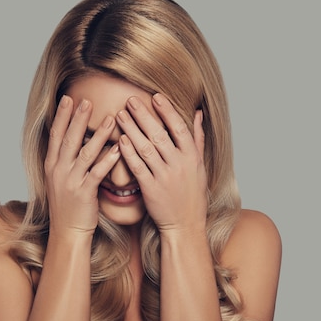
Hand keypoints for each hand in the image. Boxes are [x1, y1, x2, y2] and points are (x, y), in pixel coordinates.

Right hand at [44, 95, 121, 235]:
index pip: (55, 135)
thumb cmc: (68, 206)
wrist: (67, 232)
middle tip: (87, 100)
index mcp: (51, 165)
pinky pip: (97, 173)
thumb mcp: (59, 180)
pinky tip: (119, 148)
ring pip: (85, 153)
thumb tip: (73, 141)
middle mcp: (58, 171)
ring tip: (111, 119)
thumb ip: (64, 160)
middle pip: (68, 139)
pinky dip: (109, 160)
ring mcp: (70, 182)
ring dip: (98, 135)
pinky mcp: (84, 193)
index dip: (62, 116)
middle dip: (78, 118)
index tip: (68, 98)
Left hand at [116, 93, 206, 234]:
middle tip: (130, 100)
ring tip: (120, 115)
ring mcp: (165, 177)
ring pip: (146, 149)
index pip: (179, 128)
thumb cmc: (192, 194)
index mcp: (192, 157)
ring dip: (132, 130)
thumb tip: (198, 113)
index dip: (167, 111)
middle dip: (143, 116)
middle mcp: (179, 165)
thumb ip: (197, 138)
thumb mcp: (200, 165)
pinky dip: (129, 153)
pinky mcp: (151, 190)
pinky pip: (138, 168)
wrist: (185, 224)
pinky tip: (120, 140)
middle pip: (159, 135)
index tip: (155, 96)